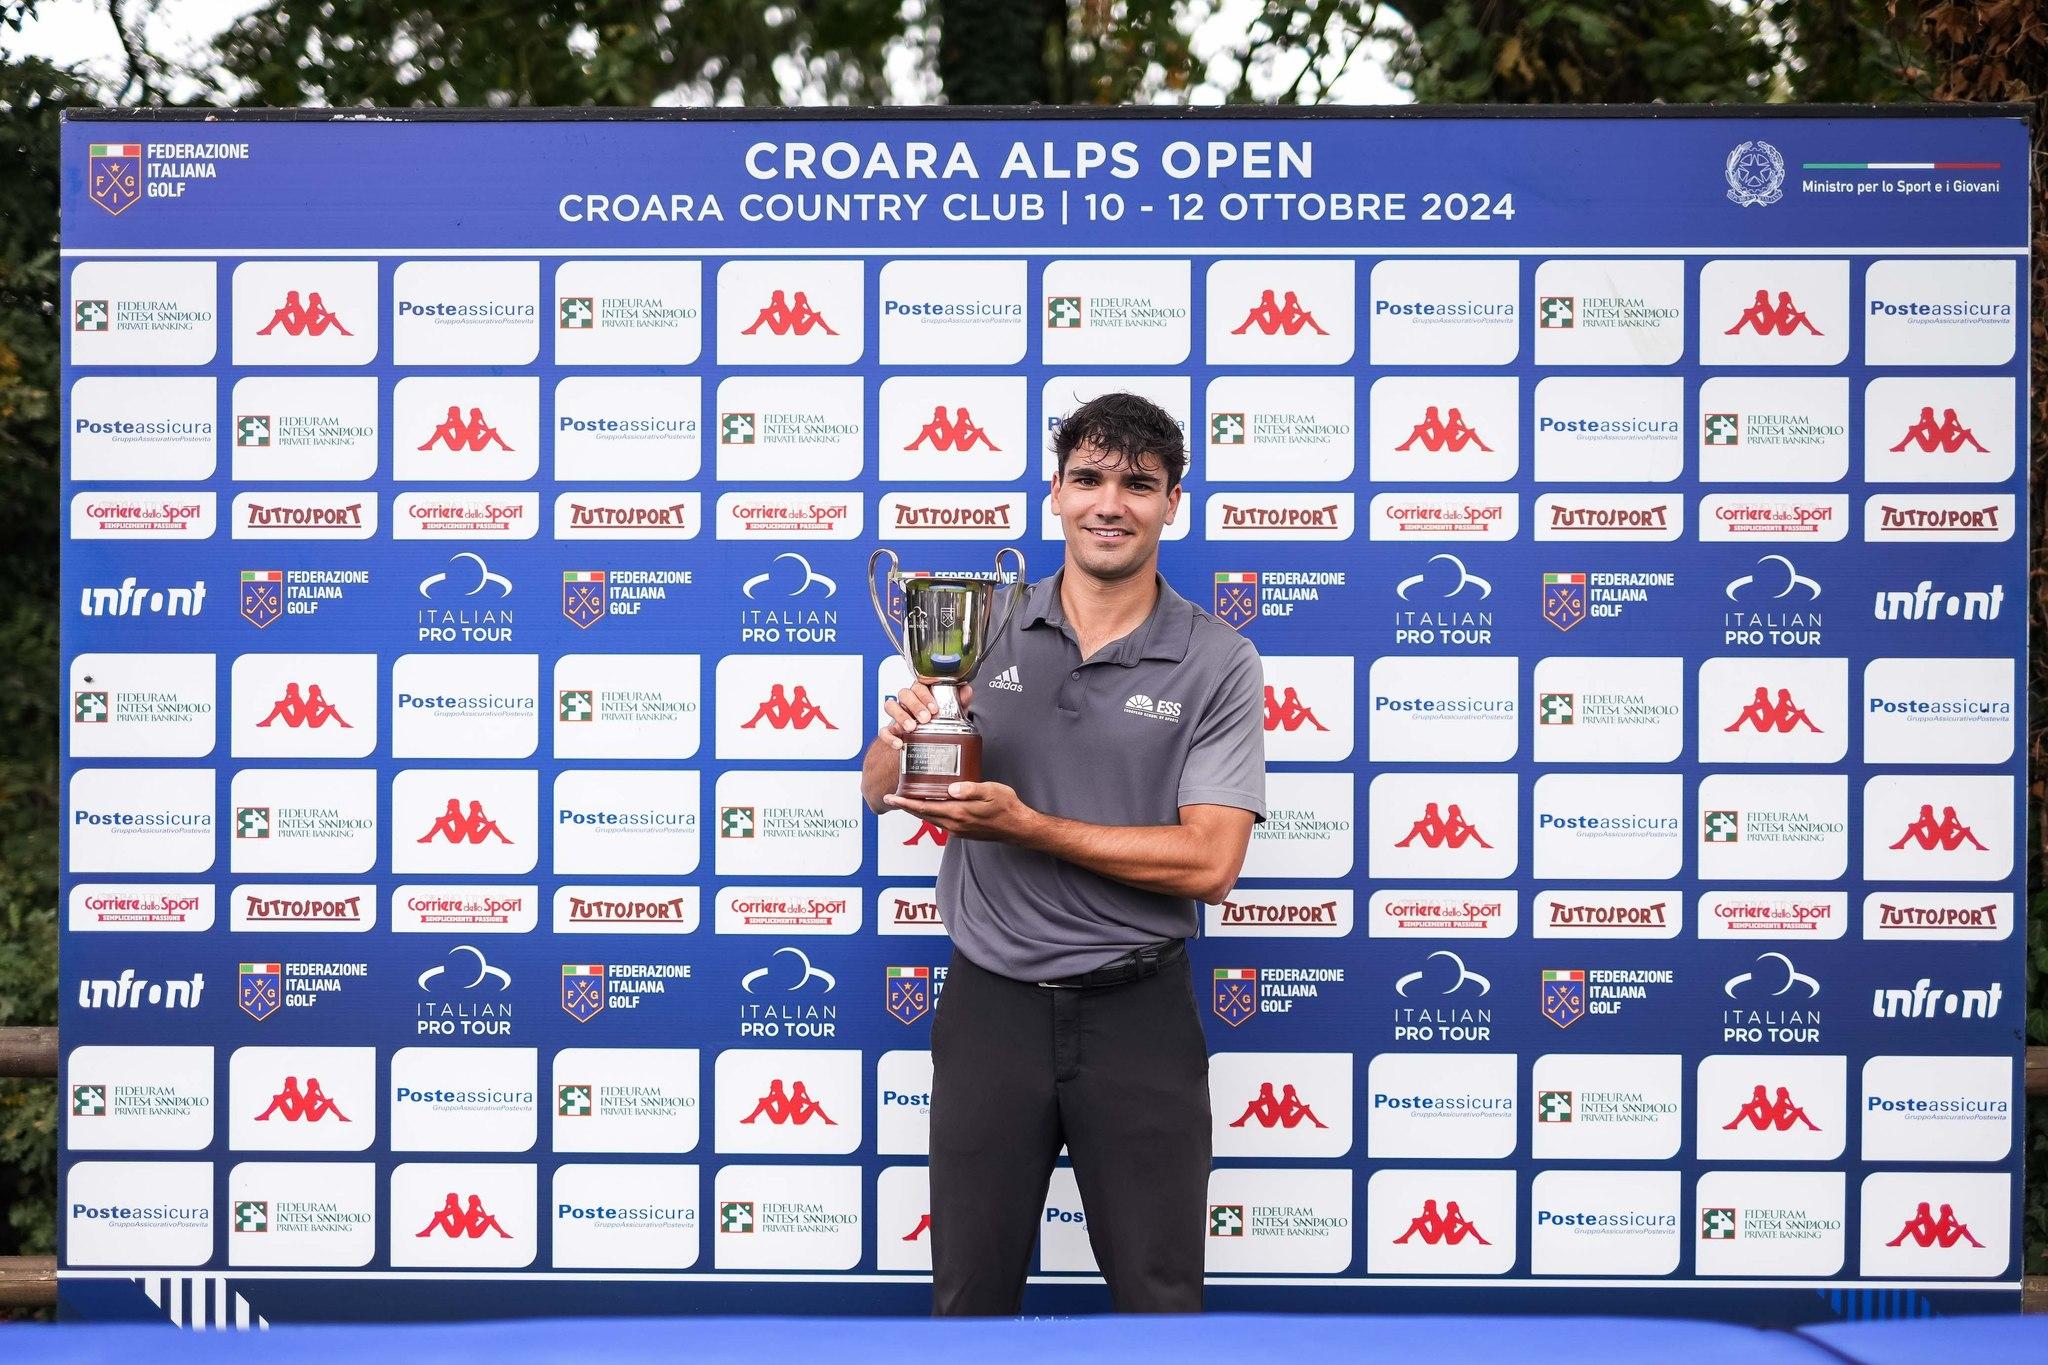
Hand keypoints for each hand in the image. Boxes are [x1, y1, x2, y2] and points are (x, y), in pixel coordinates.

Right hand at [876, 682, 973, 750]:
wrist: (923, 748)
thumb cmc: (936, 724)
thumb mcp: (951, 713)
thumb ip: (959, 701)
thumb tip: (967, 690)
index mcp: (922, 694)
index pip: (919, 685)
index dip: (925, 694)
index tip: (934, 708)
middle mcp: (908, 702)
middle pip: (904, 693)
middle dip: (915, 705)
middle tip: (925, 718)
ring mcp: (897, 716)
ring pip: (890, 705)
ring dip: (900, 715)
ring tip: (912, 728)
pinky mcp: (890, 731)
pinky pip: (883, 730)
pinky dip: (889, 736)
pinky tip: (899, 743)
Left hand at [884, 781, 1036, 843]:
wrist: (1018, 827)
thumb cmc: (1006, 807)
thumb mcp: (991, 792)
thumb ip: (971, 789)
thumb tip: (952, 788)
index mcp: (958, 813)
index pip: (924, 808)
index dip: (906, 802)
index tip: (891, 797)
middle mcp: (954, 824)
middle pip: (923, 814)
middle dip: (906, 806)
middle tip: (891, 797)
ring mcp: (958, 829)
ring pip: (931, 819)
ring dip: (917, 810)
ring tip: (906, 800)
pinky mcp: (962, 831)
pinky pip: (940, 821)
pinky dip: (930, 813)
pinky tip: (930, 805)